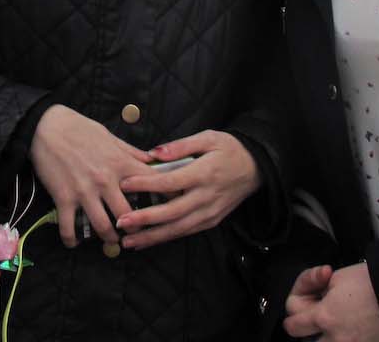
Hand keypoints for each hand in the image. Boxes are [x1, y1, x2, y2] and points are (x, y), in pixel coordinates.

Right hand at [28, 105, 151, 248]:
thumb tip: (151, 159)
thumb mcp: (109, 135)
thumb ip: (130, 151)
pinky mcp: (63, 198)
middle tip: (137, 233)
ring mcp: (84, 191)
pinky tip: (74, 243)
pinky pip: (69, 228)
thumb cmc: (78, 127)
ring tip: (112, 241)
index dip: (165, 196)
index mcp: (119, 162)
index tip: (171, 206)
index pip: (150, 183)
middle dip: (135, 228)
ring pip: (103, 227)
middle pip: (128, 214)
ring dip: (109, 238)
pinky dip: (72, 240)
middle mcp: (105, 180)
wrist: (45, 126)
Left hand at [115, 131, 258, 250]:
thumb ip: (180, 146)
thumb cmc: (230, 149)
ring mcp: (209, 212)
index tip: (125, 184)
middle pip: (171, 212)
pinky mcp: (211, 221)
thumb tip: (154, 152)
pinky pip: (185, 232)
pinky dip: (165, 238)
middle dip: (144, 219)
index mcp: (204, 174)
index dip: (146, 184)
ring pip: (177, 228)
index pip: (170, 182)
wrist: (257, 168)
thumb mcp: (208, 138)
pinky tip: (147, 241)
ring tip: (128, 241)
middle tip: (121, 222)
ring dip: (152, 236)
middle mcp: (206, 197)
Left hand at [284, 262, 378, 340]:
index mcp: (324, 317)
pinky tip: (350, 330)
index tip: (304, 307)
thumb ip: (317, 296)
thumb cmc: (368, 281)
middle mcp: (336, 339)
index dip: (296, 314)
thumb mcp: (334, 280)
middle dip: (308, 331)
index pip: (292, 325)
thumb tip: (313, 306)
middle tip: (317, 319)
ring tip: (335, 325)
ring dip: (326, 338)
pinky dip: (345, 340)